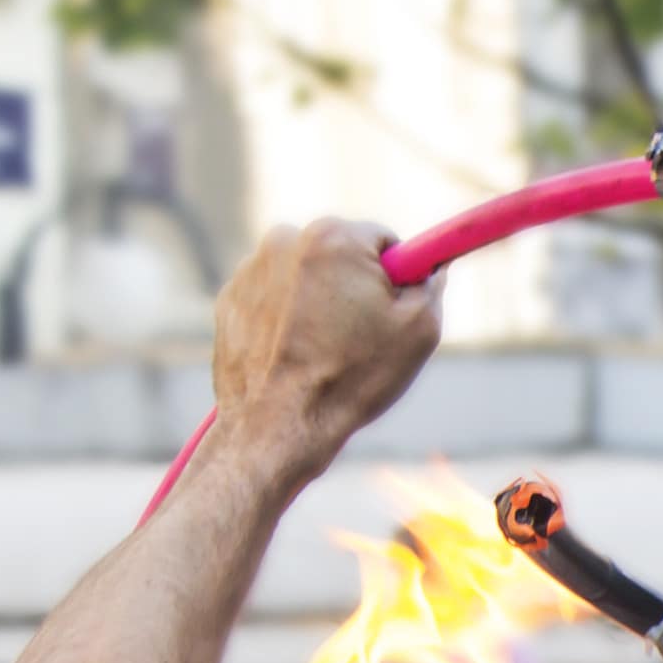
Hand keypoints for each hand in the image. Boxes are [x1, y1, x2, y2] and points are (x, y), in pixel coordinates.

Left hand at [208, 219, 444, 487]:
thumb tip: (431, 270)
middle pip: (341, 254)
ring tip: (328, 352)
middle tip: (364, 336)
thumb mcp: (419, 331)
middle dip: (356, 287)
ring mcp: (252, 268)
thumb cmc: (351, 377)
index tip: (398, 304)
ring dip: (321, 302)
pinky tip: (298, 355)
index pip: (385, 240)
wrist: (279, 425)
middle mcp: (287, 238)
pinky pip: (274, 298)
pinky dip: (288, 319)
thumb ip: (432, 287)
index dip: (399, 276)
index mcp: (337, 237)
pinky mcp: (230, 297)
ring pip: (306, 276)